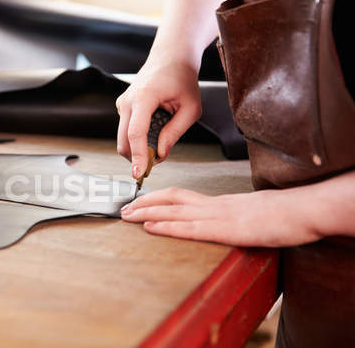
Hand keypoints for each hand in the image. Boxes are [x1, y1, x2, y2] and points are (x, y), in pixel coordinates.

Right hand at [116, 55, 200, 178]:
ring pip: (123, 138)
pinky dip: (138, 138)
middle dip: (137, 157)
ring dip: (139, 148)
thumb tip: (160, 154)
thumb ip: (175, 132)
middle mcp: (128, 100)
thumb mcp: (190, 108)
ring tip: (160, 142)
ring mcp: (122, 103)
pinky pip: (126, 130)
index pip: (136, 133)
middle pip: (124, 141)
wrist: (170, 58)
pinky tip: (155, 130)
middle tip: (156, 163)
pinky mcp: (123, 107)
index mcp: (144, 97)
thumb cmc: (182, 79)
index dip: (137, 155)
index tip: (139, 173)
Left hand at [120, 187, 323, 246]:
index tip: (139, 202)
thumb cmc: (281, 214)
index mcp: (218, 203)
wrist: (302, 210)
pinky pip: (190, 227)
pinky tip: (150, 226)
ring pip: (174, 210)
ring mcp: (218, 216)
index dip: (157, 198)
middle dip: (144, 203)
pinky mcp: (226, 229)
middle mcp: (213, 206)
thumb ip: (231, 217)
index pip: (181, 196)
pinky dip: (166, 226)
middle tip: (123, 208)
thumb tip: (219, 222)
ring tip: (127, 215)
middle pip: (171, 199)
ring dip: (147, 212)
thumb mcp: (249, 214)